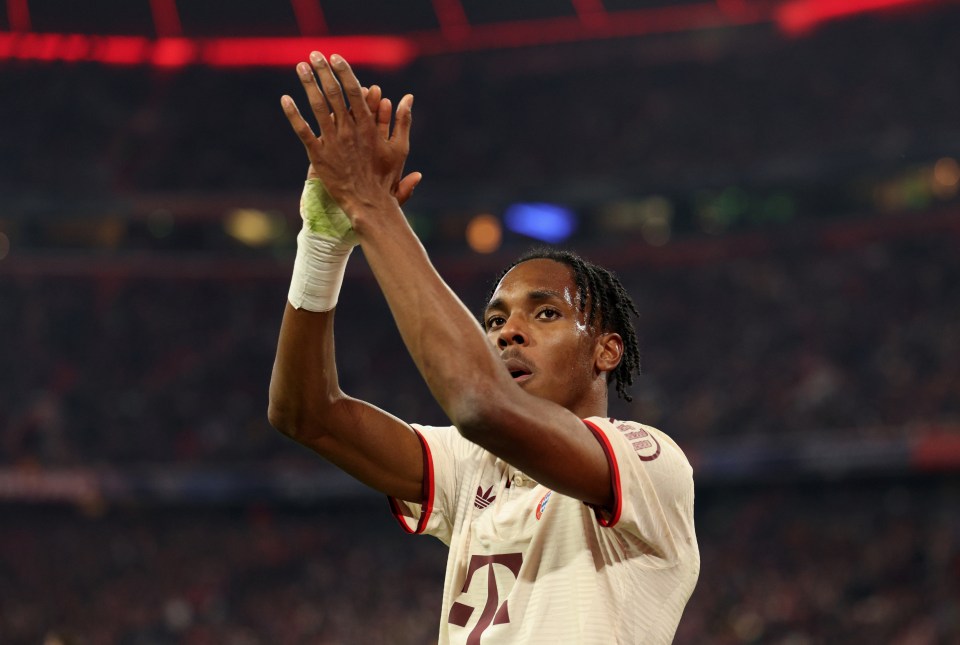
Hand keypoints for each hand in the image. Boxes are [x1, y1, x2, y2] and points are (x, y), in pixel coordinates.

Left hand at [281, 51, 421, 215]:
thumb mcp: (400, 148)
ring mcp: (333, 142)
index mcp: (368, 126)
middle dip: (324, 71)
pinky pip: (303, 131)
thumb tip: (408, 97)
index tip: (336, 57)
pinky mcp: (318, 155)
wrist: (368, 204)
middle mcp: (349, 130)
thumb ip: (403, 121)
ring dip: (308, 84)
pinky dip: (293, 115)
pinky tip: (285, 99)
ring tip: (300, 67)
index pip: (355, 91)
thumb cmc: (385, 178)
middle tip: (315, 54)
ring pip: (318, 107)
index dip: (344, 73)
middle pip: (335, 93)